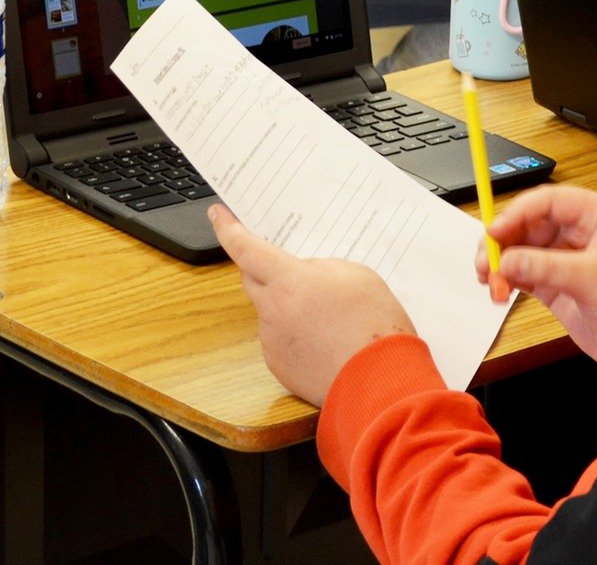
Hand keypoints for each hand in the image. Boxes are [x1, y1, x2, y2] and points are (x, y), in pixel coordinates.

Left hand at [211, 205, 416, 406]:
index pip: (246, 249)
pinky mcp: (279, 368)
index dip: (228, 229)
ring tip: (328, 314)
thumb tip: (306, 274)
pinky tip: (324, 339)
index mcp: (289, 281)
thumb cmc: (374, 325)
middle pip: (251, 279)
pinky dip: (294, 335)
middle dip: (262, 268)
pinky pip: (278, 340)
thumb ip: (323, 268)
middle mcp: (272, 311)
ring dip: (287, 306)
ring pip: (269, 312)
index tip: (217, 215)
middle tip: (286, 265)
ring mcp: (272, 342)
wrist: (379, 381)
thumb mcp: (357, 275)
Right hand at [474, 186, 596, 376]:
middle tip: (486, 263)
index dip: (517, 213)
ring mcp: (564, 259)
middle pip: (528, 224)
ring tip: (491, 283)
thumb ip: (547, 268)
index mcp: (596, 216)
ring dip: (501, 263)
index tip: (494, 232)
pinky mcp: (555, 284)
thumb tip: (507, 261)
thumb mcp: (595, 280)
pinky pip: (522, 273)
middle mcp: (578, 233)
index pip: (548, 202)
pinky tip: (499, 290)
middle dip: (503, 241)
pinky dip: (506, 279)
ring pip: (520, 249)